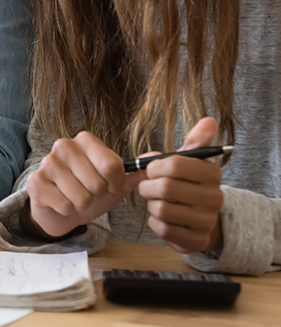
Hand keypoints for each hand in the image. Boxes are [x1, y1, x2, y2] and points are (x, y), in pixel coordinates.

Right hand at [25, 131, 143, 238]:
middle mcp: (64, 145)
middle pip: (97, 183)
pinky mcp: (35, 181)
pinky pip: (64, 205)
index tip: (109, 185)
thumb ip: (135, 171)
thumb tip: (157, 158)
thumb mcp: (114, 183)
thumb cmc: (88, 191)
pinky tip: (61, 202)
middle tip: (88, 192)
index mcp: (85, 140)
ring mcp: (48, 162)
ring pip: (81, 196)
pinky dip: (67, 211)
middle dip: (96, 196)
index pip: (112, 165)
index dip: (114, 183)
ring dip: (81, 205)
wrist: (59, 207)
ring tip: (75, 198)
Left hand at [138, 117, 223, 254]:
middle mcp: (214, 198)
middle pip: (164, 188)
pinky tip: (162, 217)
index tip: (151, 169)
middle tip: (148, 186)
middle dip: (148, 186)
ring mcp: (206, 222)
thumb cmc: (188, 184)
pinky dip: (154, 221)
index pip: (174, 165)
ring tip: (157, 200)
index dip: (154, 166)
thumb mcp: (191, 161)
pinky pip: (161, 228)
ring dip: (151, 204)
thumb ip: (196, 140)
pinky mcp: (195, 241)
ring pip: (160, 209)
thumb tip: (210, 120)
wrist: (201, 219)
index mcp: (211, 174)